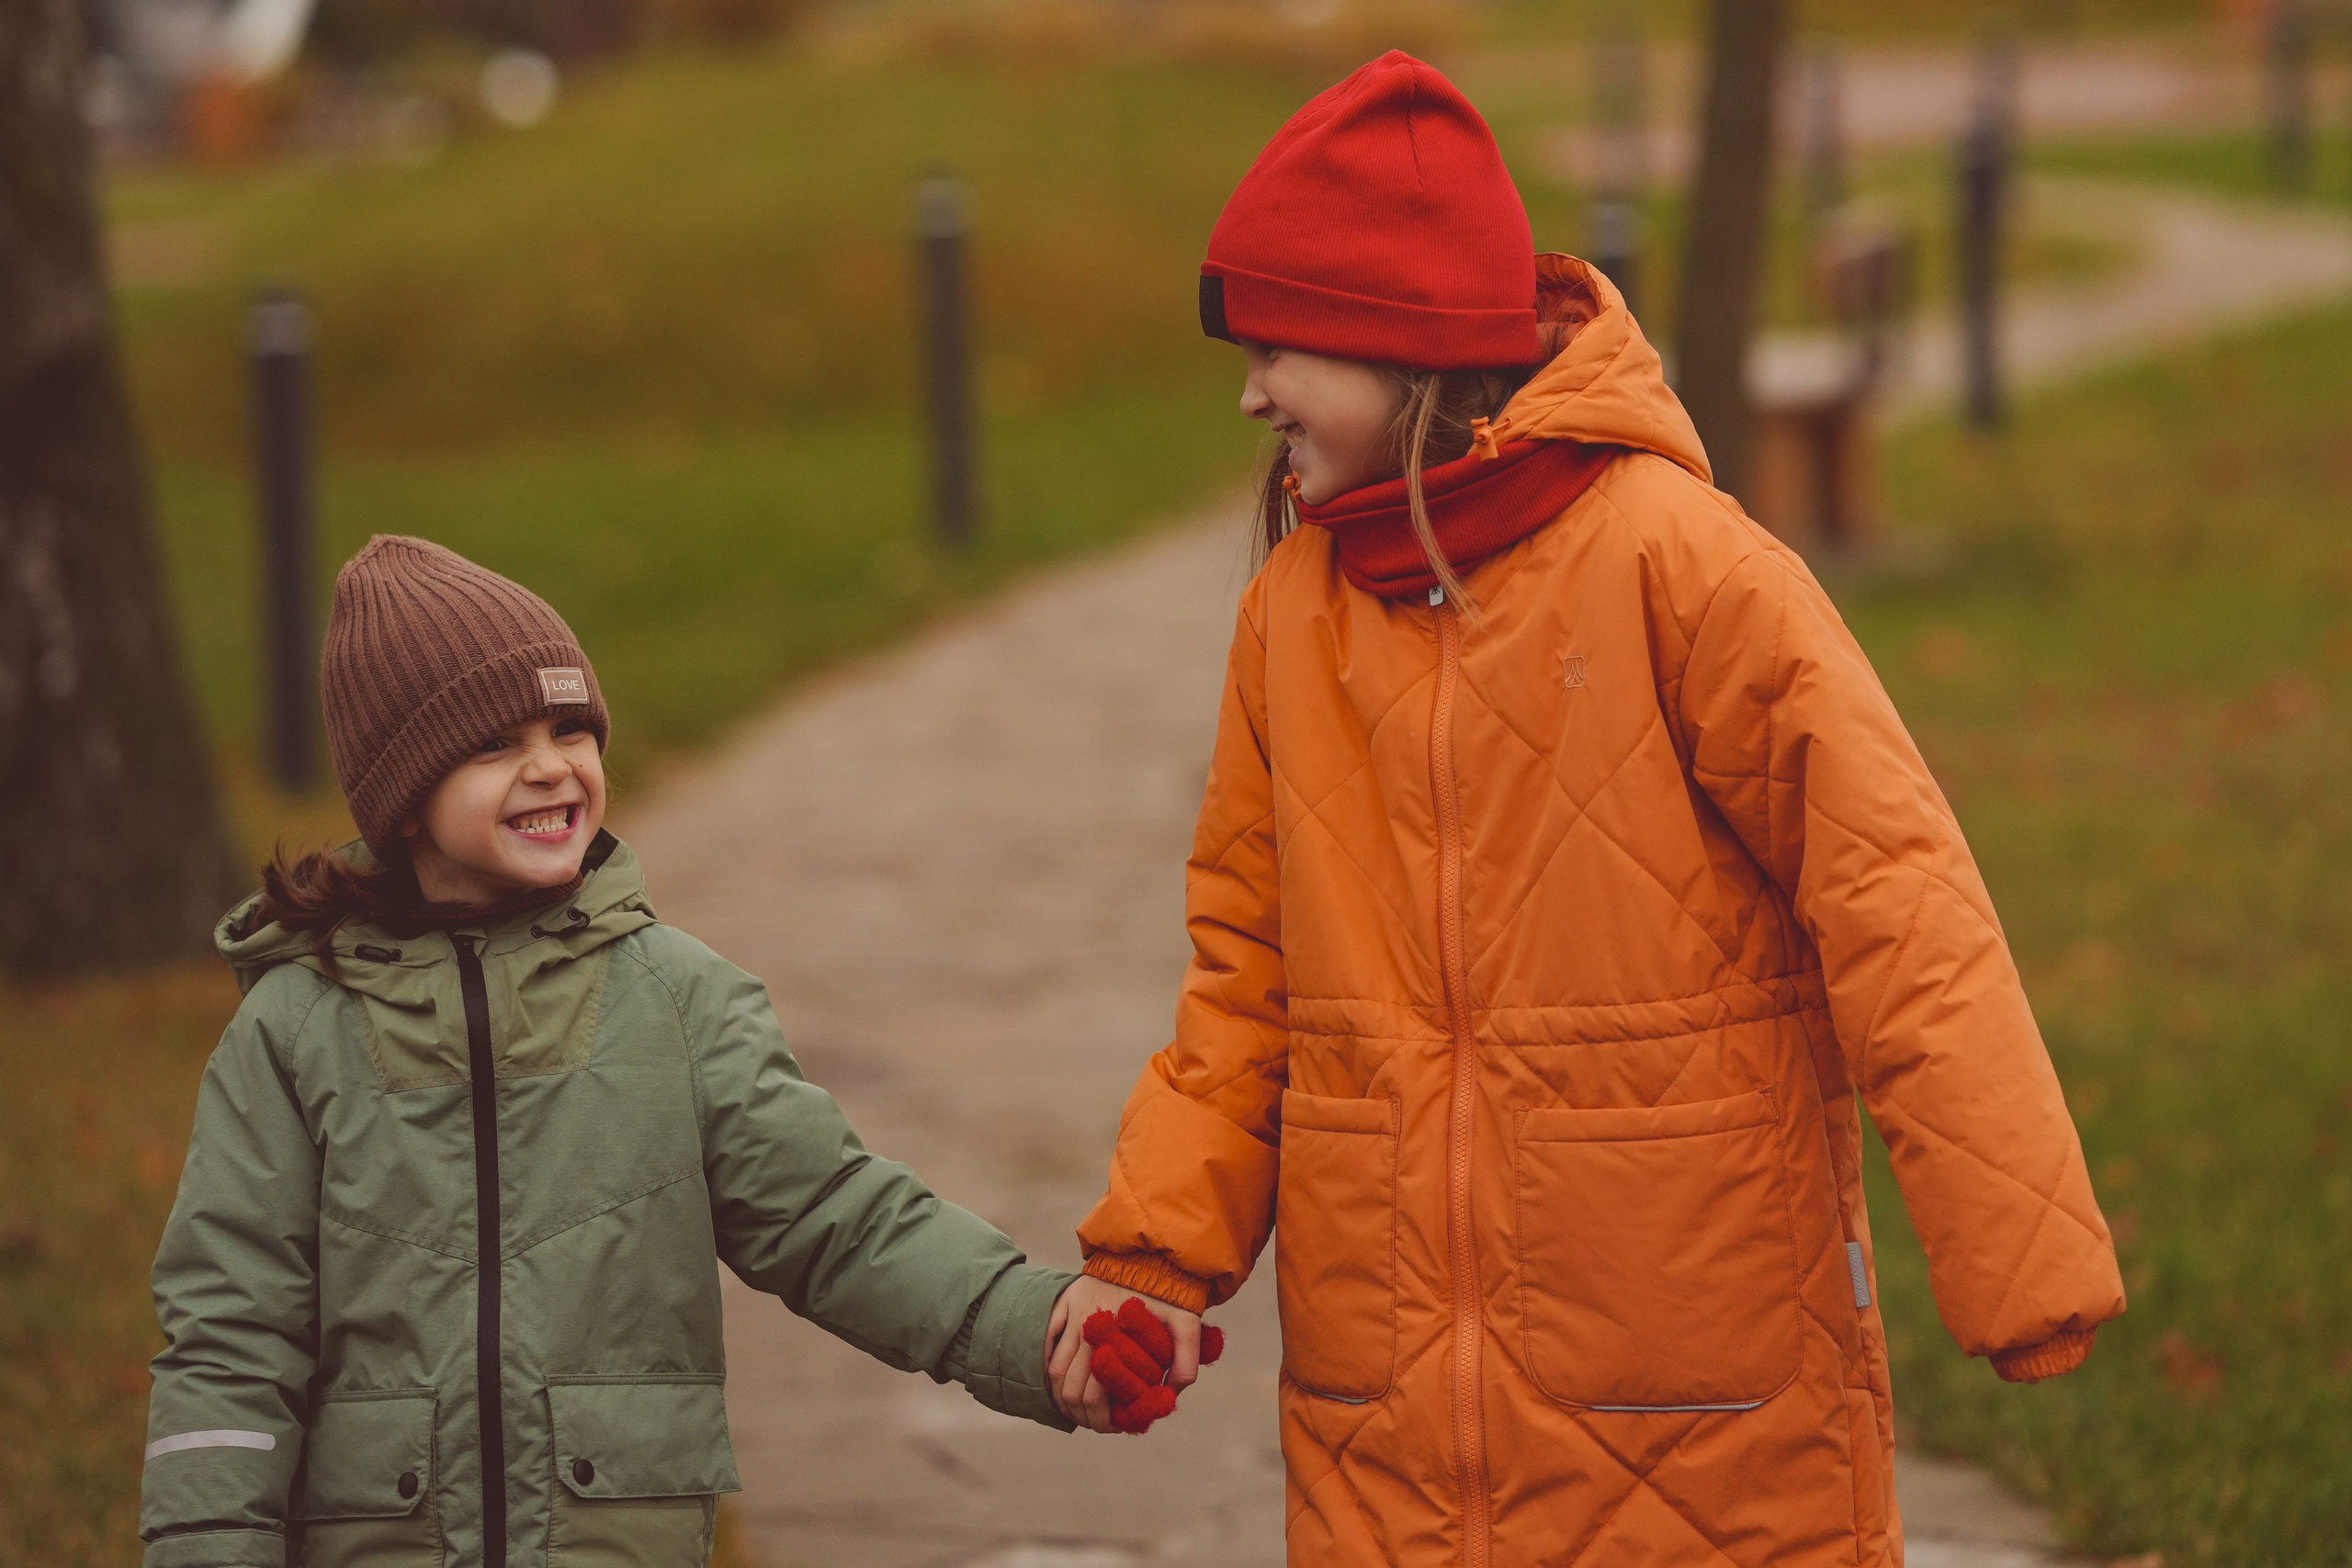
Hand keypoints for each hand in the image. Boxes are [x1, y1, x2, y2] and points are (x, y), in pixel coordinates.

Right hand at [1045, 1274, 1202, 1432]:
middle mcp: (1086, 1323)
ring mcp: (1072, 1311)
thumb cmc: (1171, 1293)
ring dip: (1062, 1395)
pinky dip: (1048, 1365)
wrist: (1153, 1253)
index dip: (1101, 1419)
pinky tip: (1059, 1381)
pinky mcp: (1065, 1300)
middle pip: (1070, 1387)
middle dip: (1081, 1413)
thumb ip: (1186, 1361)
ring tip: (1077, 1408)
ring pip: (1054, 1369)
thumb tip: (1171, 1396)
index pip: (1094, 1395)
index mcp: (1114, 1335)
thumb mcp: (1187, 1324)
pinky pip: (1046, 1339)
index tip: (1112, 1427)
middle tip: (1096, 1423)